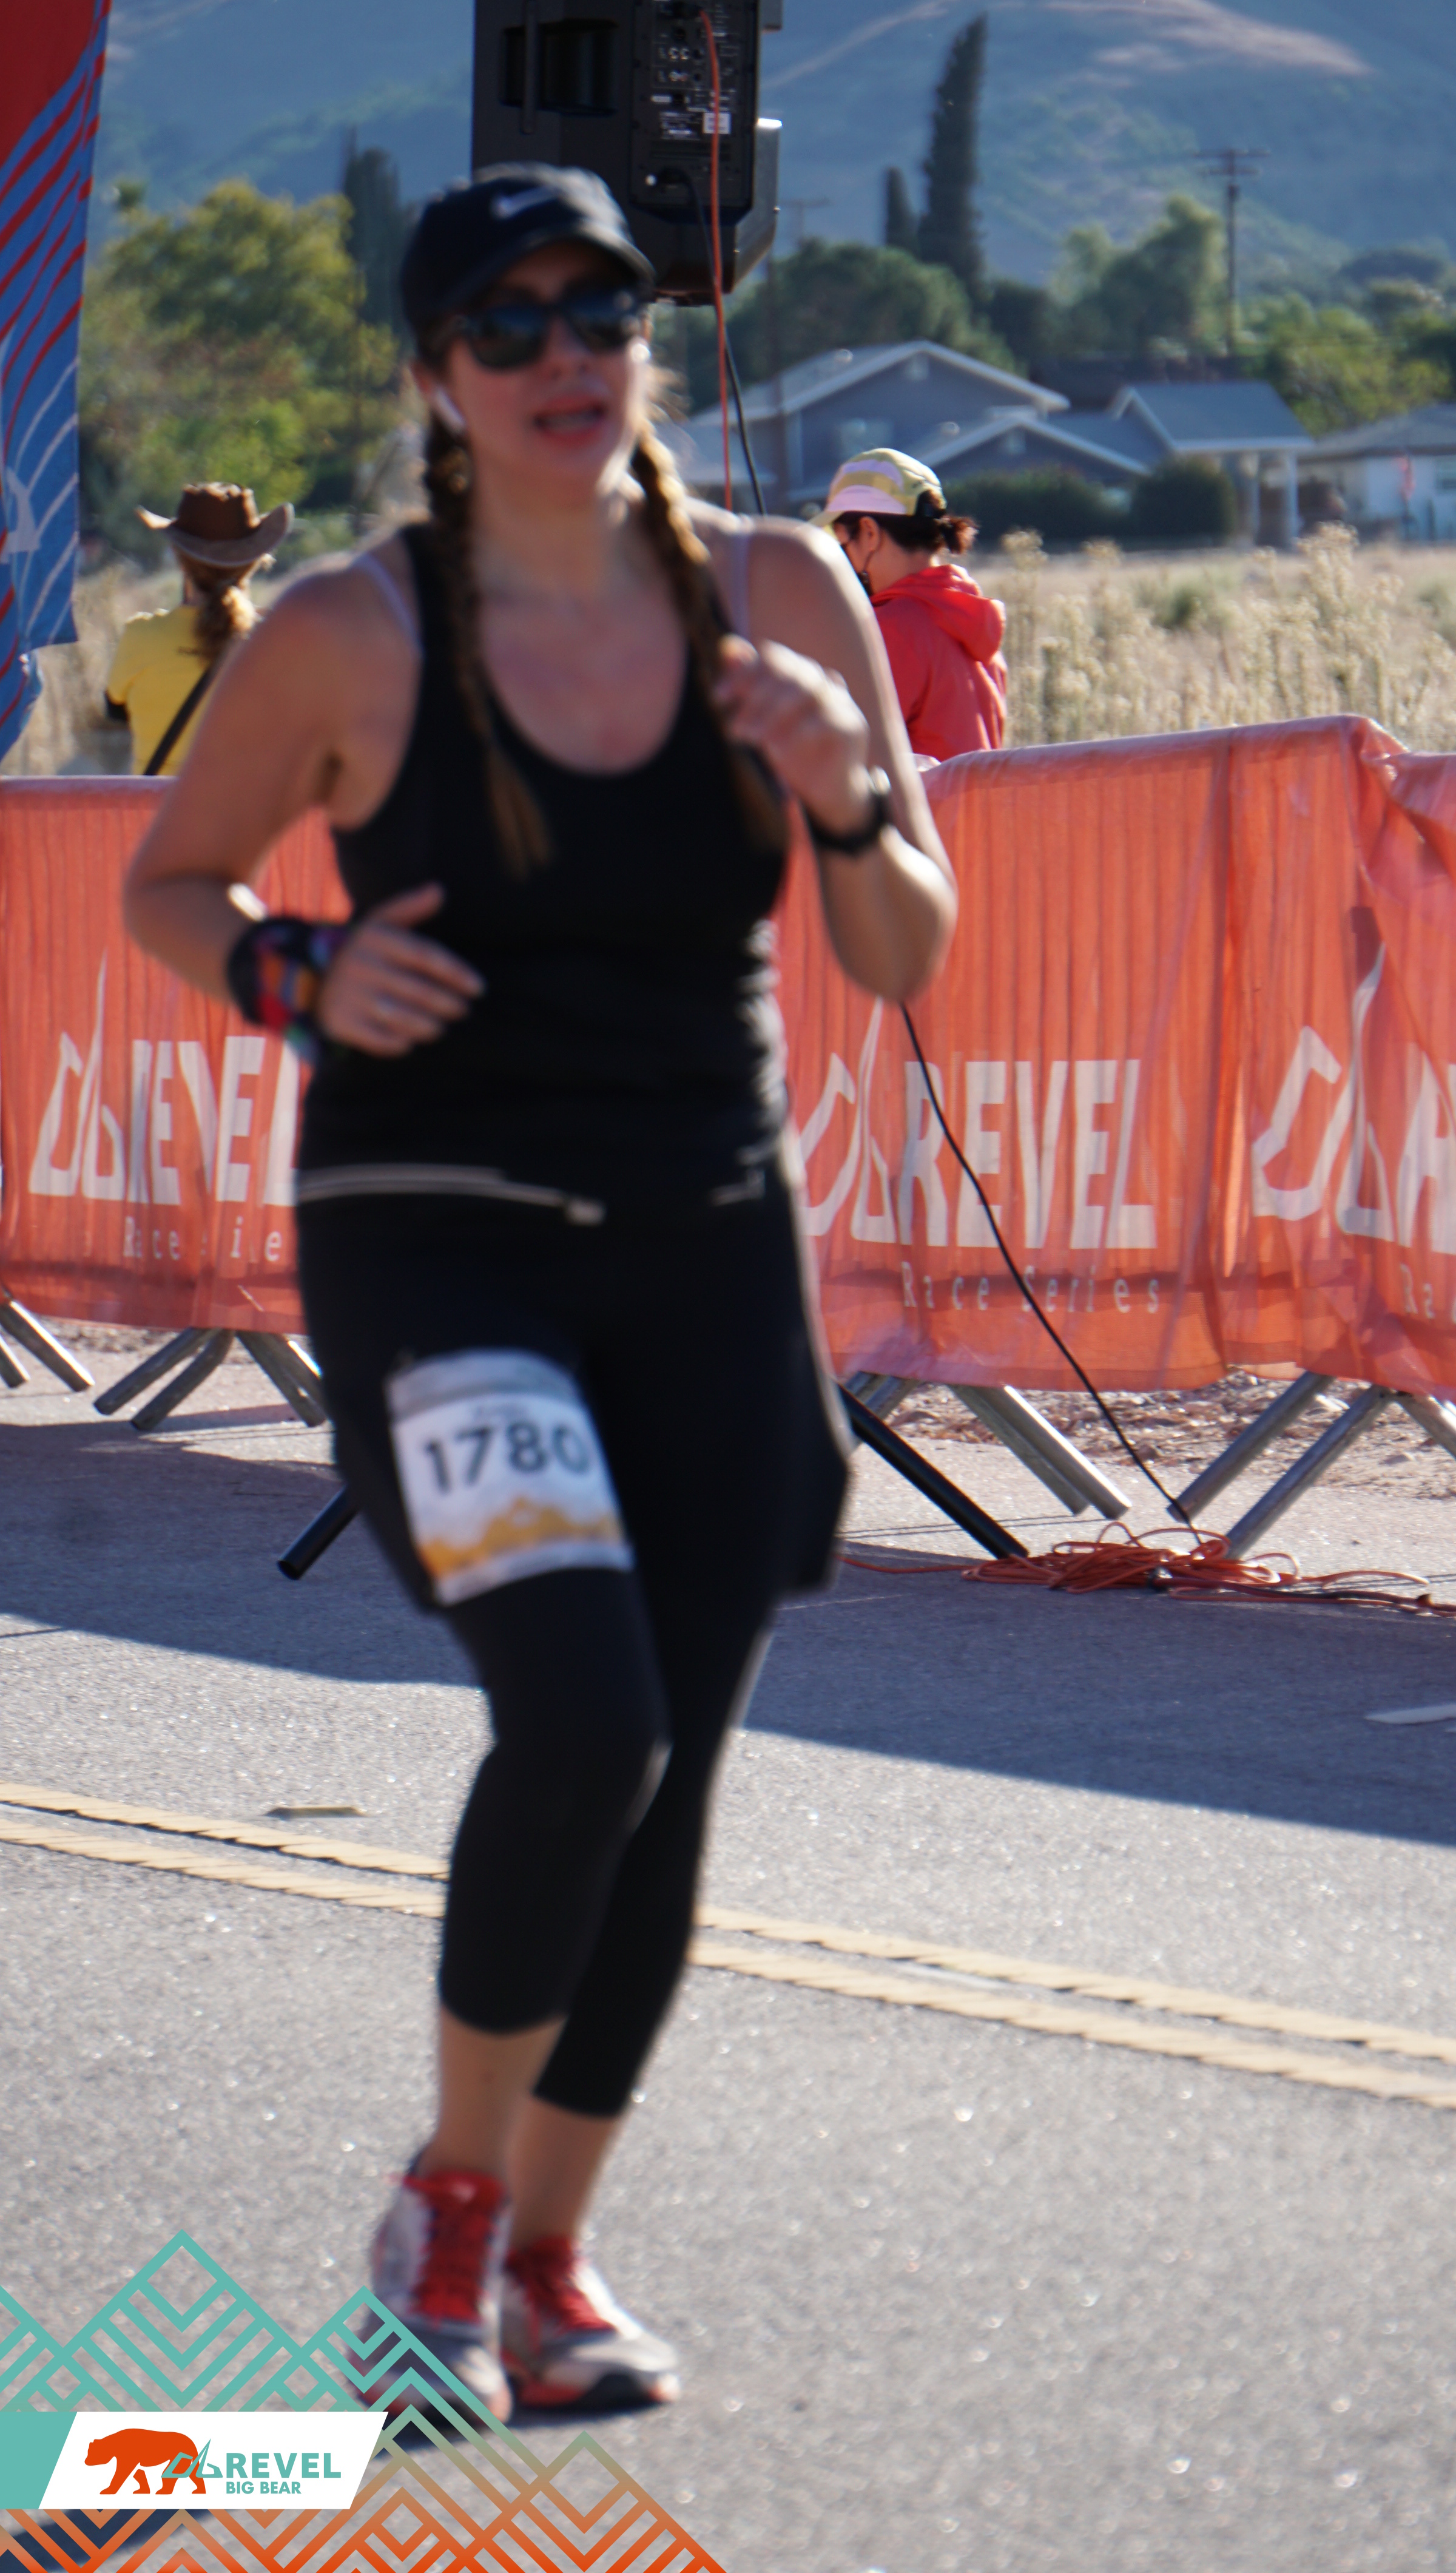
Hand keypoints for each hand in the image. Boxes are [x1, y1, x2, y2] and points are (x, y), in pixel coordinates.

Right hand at [317, 884, 482, 1055]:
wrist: (310, 978)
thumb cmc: (362, 952)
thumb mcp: (380, 923)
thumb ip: (410, 907)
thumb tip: (439, 890)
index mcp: (375, 938)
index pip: (425, 956)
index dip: (456, 973)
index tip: (478, 988)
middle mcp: (361, 966)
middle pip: (418, 990)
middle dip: (448, 1004)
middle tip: (463, 1010)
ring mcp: (349, 996)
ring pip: (403, 1018)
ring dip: (429, 1026)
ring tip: (441, 1027)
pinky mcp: (341, 1023)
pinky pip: (380, 1040)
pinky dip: (400, 1043)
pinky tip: (411, 1041)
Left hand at [712, 635, 875, 837]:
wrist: (828, 789)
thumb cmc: (793, 750)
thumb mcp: (762, 718)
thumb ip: (748, 684)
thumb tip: (726, 647)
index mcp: (802, 673)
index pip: (772, 659)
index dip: (742, 675)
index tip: (716, 698)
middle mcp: (824, 681)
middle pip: (788, 674)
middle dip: (755, 700)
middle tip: (732, 729)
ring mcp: (842, 702)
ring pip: (806, 693)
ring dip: (772, 717)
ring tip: (751, 740)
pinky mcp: (852, 727)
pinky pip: (824, 721)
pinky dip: (795, 735)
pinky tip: (775, 751)